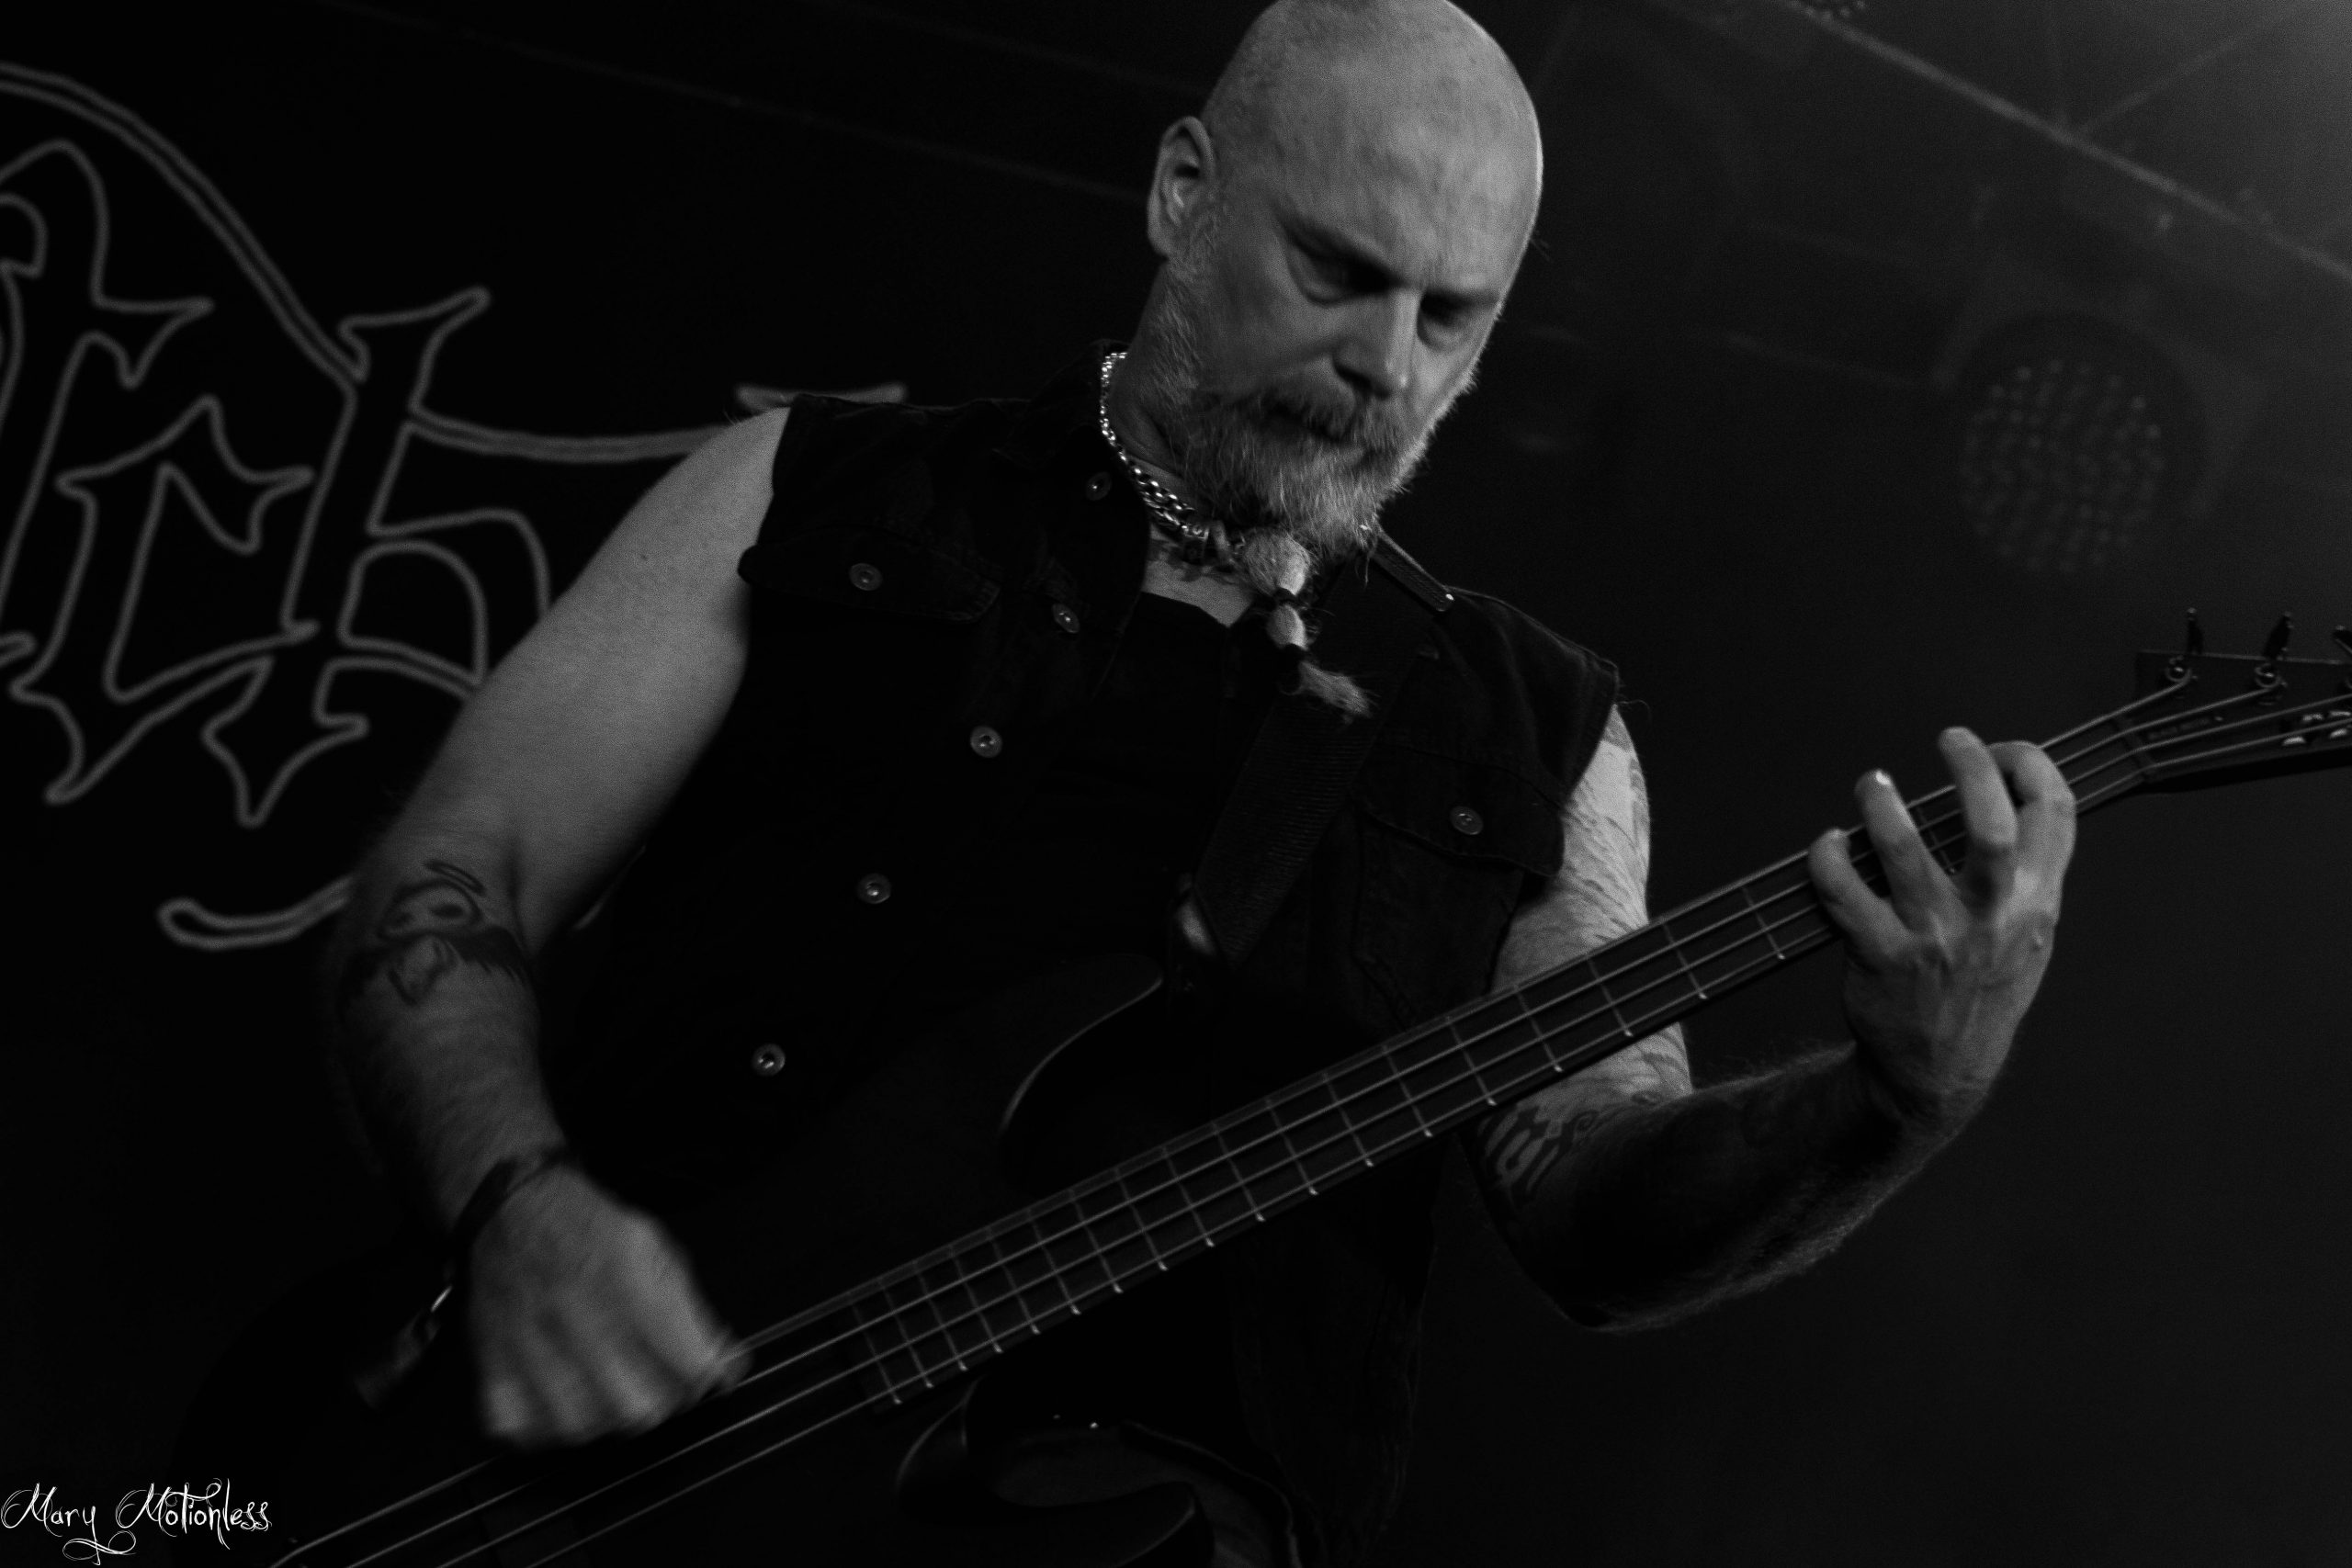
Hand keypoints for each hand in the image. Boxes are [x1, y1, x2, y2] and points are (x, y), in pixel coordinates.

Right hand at [466, 1164, 747, 1446]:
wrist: (514, 1209)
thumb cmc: (587, 1228)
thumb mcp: (655, 1246)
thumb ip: (690, 1309)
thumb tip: (728, 1364)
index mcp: (626, 1280)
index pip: (688, 1363)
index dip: (709, 1372)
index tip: (711, 1368)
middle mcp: (579, 1315)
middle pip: (640, 1408)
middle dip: (662, 1399)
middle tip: (661, 1378)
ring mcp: (531, 1345)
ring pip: (586, 1427)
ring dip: (607, 1415)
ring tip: (610, 1387)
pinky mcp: (495, 1364)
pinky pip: (524, 1429)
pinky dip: (546, 1426)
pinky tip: (562, 1400)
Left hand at [1808, 728, 2075, 1137]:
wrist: (1939, 1070)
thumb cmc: (1982, 985)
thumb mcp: (2030, 934)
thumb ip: (2028, 872)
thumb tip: (2009, 788)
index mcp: (2037, 903)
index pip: (2056, 816)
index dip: (2033, 765)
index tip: (2004, 749)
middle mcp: (1992, 918)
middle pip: (1988, 827)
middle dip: (1970, 767)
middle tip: (1950, 738)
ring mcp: (1934, 938)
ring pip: (1903, 851)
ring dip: (1881, 805)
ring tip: (1874, 784)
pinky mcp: (1880, 955)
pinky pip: (1843, 892)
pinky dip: (1830, 857)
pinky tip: (1830, 843)